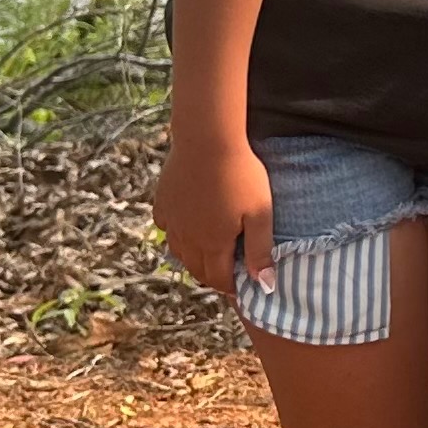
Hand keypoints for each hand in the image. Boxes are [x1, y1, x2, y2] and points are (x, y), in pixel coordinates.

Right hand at [153, 136, 273, 297]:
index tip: (243, 288)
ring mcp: (172, 220)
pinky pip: (167, 229)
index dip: (232, 288)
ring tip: (211, 255)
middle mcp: (188, 238)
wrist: (208, 139)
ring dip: (194, 259)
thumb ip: (261, 250)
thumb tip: (265, 285)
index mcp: (213, 243)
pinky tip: (188, 228)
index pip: (219, 279)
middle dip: (213, 277)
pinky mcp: (162, 202)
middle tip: (228, 274)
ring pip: (179, 252)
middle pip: (197, 269)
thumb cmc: (241, 174)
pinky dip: (177, 236)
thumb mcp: (260, 213)